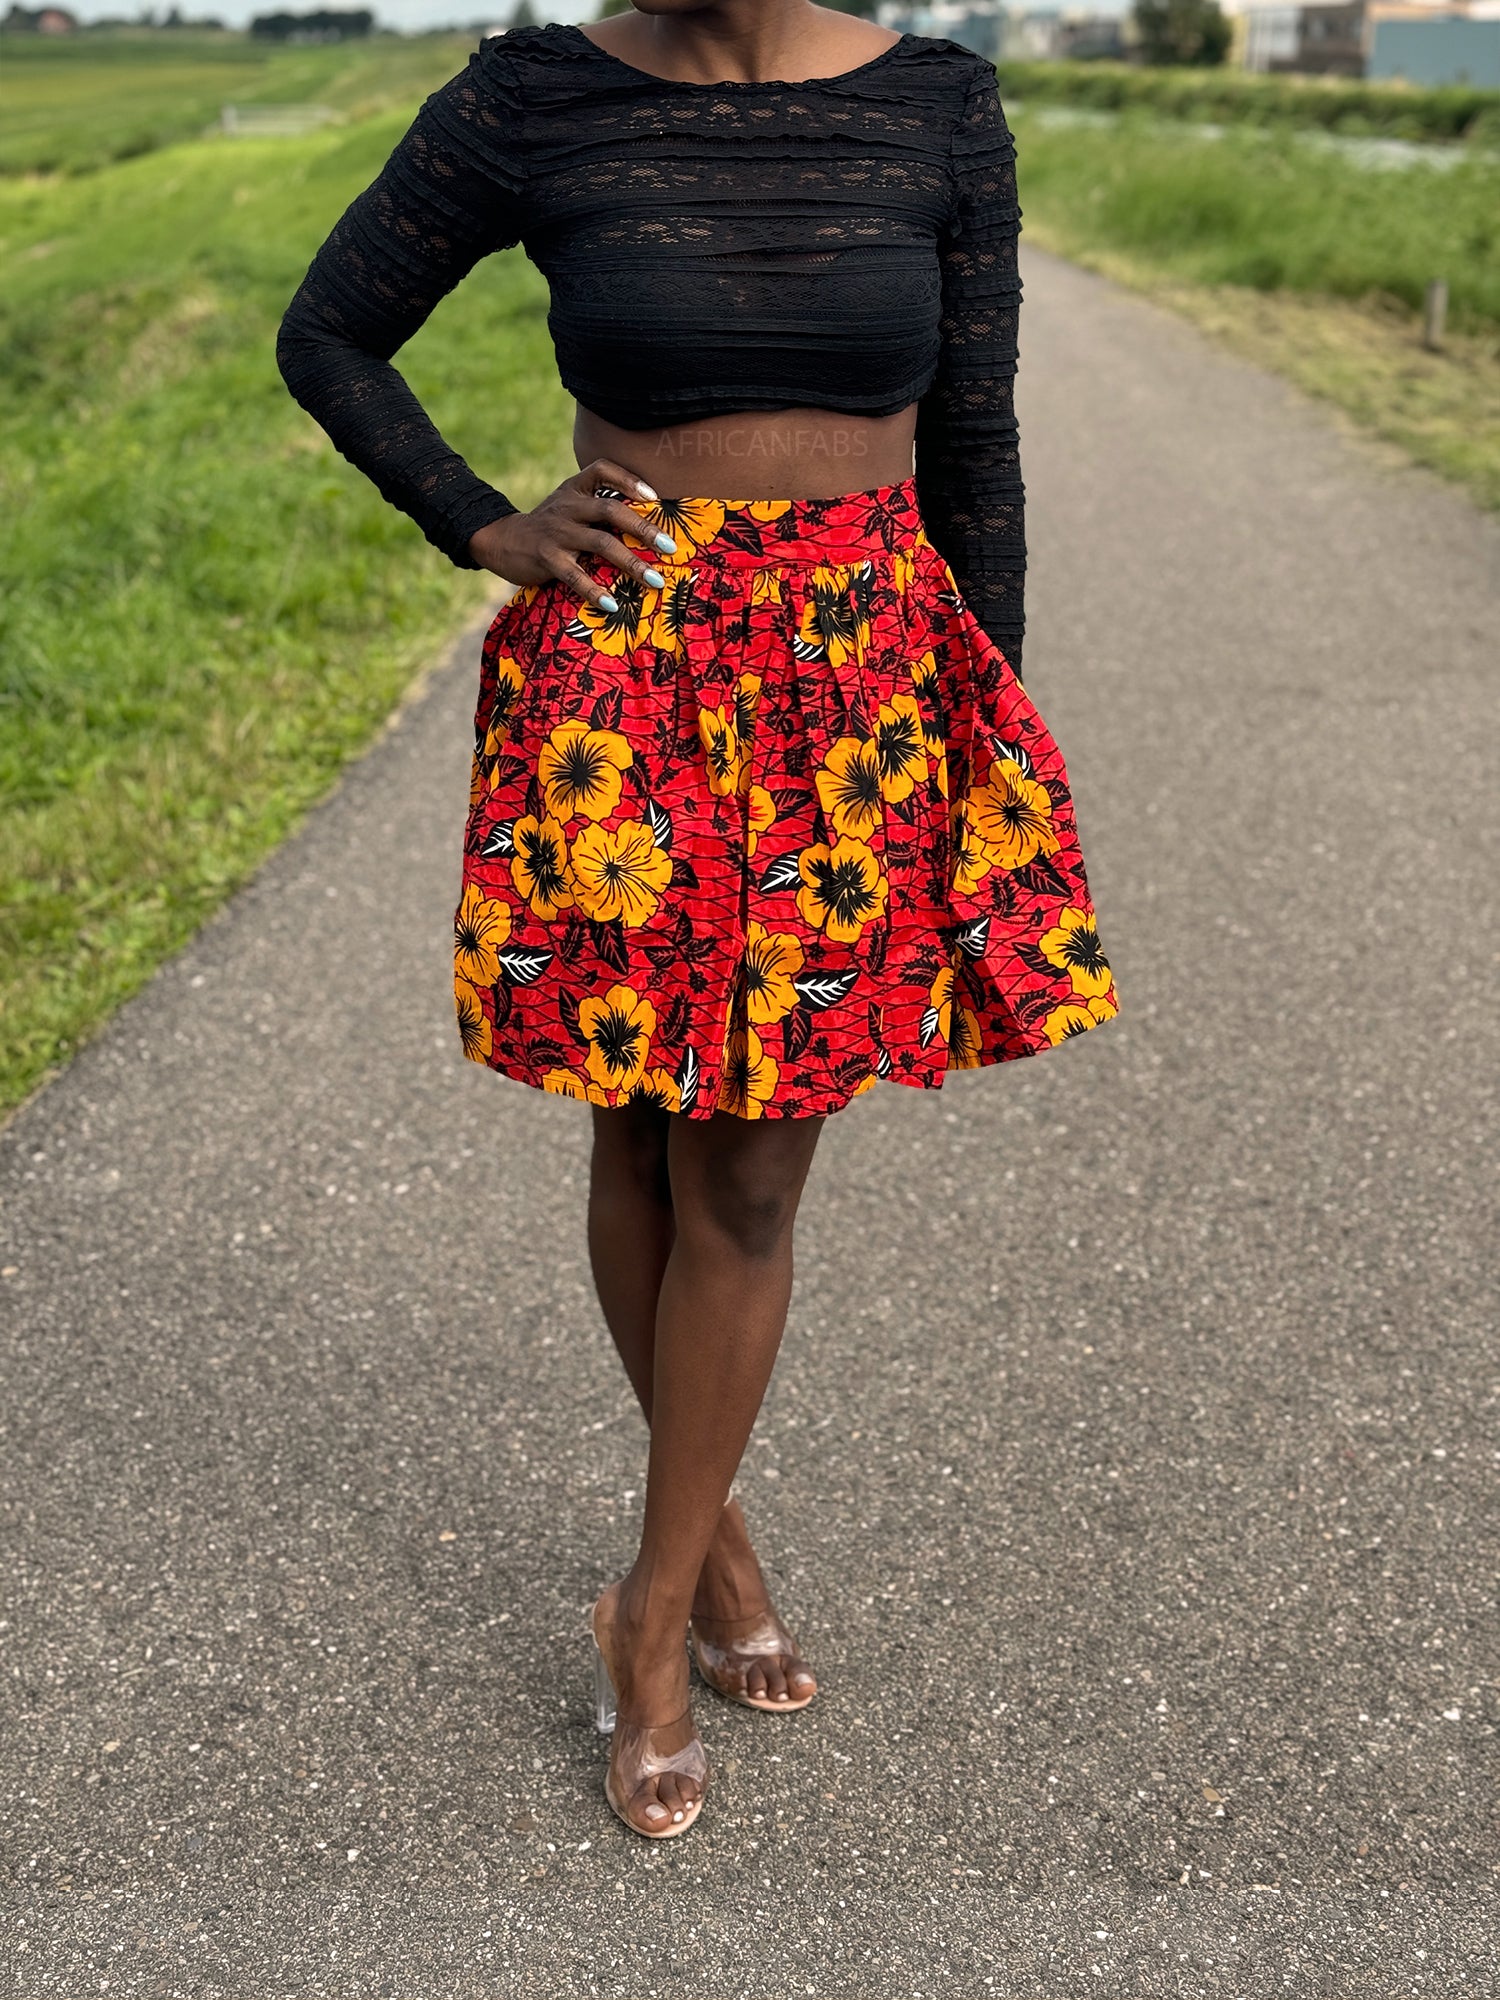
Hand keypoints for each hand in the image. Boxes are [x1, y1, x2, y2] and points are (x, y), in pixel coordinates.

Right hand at [466, 459, 676, 610]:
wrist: (501, 540)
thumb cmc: (548, 526)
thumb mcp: (569, 505)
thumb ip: (598, 507)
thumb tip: (647, 524)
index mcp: (575, 489)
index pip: (602, 469)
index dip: (629, 479)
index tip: (654, 498)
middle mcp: (568, 506)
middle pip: (611, 510)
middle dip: (644, 528)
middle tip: (669, 546)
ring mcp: (558, 532)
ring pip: (601, 544)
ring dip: (632, 563)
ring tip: (655, 580)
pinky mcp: (547, 558)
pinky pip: (575, 575)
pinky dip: (595, 590)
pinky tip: (613, 605)